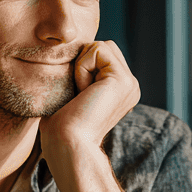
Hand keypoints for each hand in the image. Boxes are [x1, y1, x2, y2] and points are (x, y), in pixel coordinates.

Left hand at [38, 41, 139, 163]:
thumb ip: (80, 73)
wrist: (68, 146)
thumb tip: (68, 51)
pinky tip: (83, 92)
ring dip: (82, 65)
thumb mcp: (73, 93)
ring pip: (101, 46)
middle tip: (78, 93)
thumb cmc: (61, 127)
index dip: (80, 66)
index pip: (100, 54)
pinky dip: (82, 68)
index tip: (76, 96)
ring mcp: (130, 84)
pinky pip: (97, 50)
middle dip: (83, 62)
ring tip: (81, 94)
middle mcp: (130, 86)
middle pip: (103, 46)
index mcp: (120, 90)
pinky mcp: (123, 80)